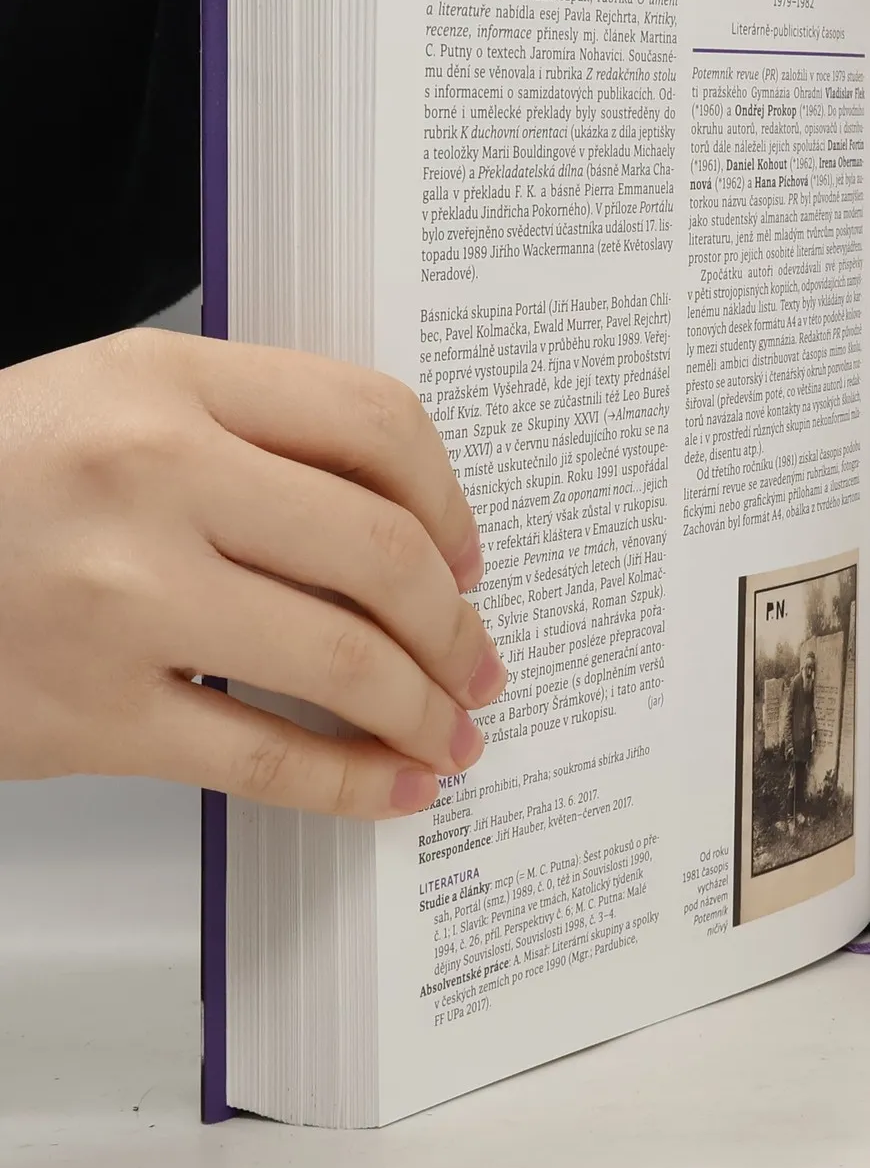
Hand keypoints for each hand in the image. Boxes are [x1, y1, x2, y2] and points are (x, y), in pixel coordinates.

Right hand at [0, 330, 505, 817]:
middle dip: (457, 625)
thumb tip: (406, 524)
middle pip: (381, 552)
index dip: (449, 500)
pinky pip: (267, 758)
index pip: (374, 421)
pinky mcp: (90, 714)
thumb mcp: (109, 403)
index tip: (468, 555)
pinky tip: (398, 785)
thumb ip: (248, 434)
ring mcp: (122, 600)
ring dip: (426, 707)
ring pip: (343, 662)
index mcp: (165, 382)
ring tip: (456, 727)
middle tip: (481, 660)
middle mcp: (152, 477)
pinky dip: (355, 781)